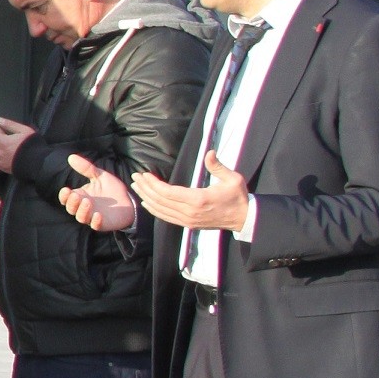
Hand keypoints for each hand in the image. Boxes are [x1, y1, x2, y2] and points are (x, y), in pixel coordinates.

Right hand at [61, 155, 140, 233]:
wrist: (130, 200)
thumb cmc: (112, 189)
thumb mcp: (100, 175)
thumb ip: (86, 168)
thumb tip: (71, 157)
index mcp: (81, 196)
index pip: (66, 199)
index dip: (64, 196)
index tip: (66, 189)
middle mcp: (84, 207)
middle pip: (71, 209)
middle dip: (72, 203)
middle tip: (77, 196)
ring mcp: (92, 216)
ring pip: (81, 217)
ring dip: (82, 211)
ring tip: (88, 202)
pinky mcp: (102, 223)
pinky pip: (95, 225)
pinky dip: (95, 221)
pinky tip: (98, 215)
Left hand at [133, 151, 252, 234]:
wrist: (244, 219)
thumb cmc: (238, 197)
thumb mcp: (233, 179)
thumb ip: (218, 166)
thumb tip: (209, 152)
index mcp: (198, 199)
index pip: (167, 192)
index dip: (153, 184)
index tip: (144, 174)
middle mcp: (189, 212)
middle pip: (160, 200)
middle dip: (145, 188)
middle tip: (135, 177)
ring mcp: (188, 220)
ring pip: (160, 210)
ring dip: (146, 198)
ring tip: (136, 187)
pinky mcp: (188, 224)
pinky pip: (166, 218)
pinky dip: (154, 210)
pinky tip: (146, 203)